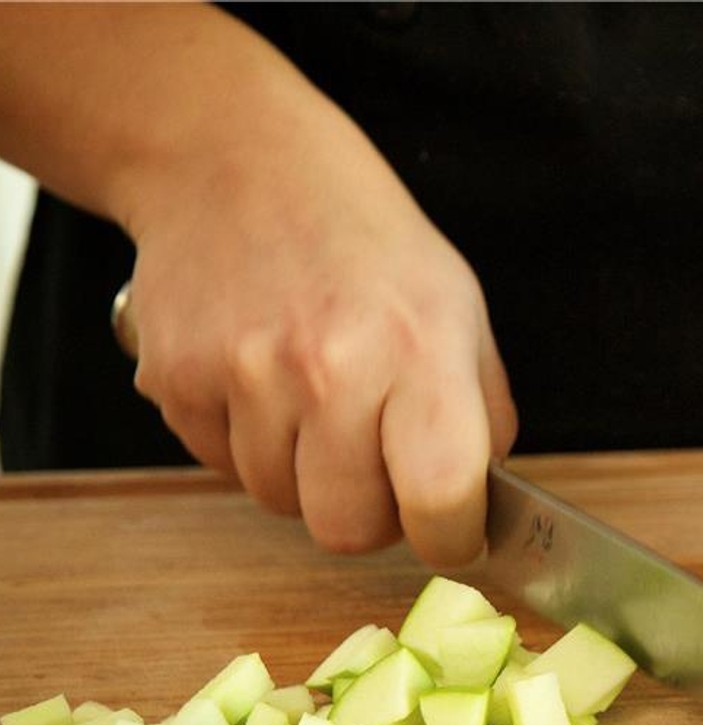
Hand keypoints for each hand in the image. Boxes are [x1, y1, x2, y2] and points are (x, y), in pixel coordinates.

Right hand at [122, 98, 515, 566]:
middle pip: (348, 529)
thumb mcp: (460, 311)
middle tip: (377, 459)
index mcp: (419, 350)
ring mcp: (245, 374)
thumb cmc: (365, 245)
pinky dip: (249, 445)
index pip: (441, 497)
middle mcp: (330, 366)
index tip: (453, 532)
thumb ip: (482, 418)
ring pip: (281, 504)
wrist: (237, 165)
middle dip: (370, 513)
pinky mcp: (176, 381)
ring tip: (315, 398)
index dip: (452, 537)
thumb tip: (480, 507)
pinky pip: (223, 468)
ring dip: (304, 475)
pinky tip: (264, 381)